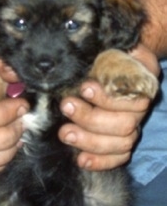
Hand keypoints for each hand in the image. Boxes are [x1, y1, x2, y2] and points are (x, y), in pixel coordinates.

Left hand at [59, 44, 159, 170]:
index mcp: (141, 82)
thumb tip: (97, 46)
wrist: (114, 62)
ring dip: (90, 141)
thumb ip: (110, 47)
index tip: (84, 88)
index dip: (108, 97)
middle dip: (91, 118)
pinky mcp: (122, 141)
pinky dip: (101, 161)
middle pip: (125, 124)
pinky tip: (81, 160)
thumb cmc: (108, 53)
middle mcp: (140, 107)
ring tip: (65, 133)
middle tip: (66, 107)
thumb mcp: (111, 44)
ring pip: (121, 143)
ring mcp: (132, 126)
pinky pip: (119, 157)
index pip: (132, 97)